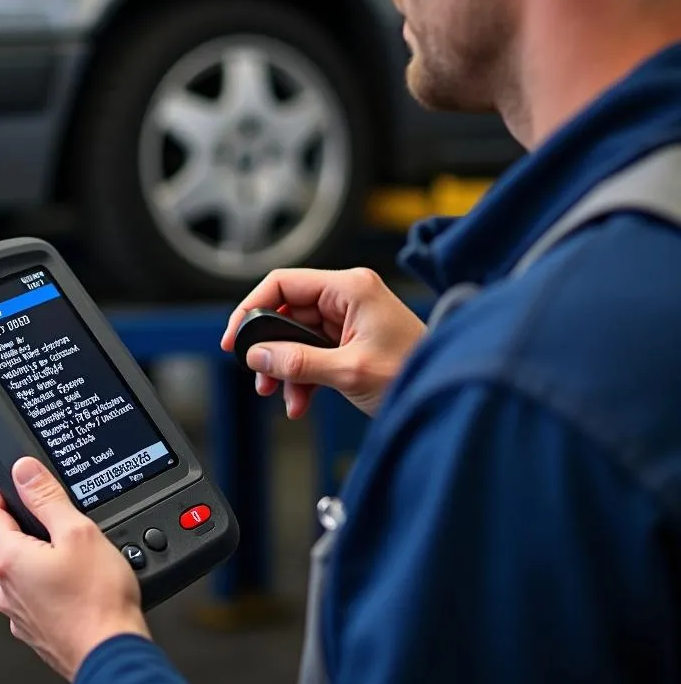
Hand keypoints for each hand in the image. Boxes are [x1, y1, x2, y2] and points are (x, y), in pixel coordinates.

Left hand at [0, 457, 151, 679]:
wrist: (111, 654)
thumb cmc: (97, 600)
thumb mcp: (77, 531)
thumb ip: (47, 498)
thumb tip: (24, 471)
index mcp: (10, 560)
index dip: (3, 491)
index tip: (17, 480)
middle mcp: (7, 589)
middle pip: (7, 541)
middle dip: (28, 522)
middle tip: (56, 512)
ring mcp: (21, 613)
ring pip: (24, 570)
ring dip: (42, 554)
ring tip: (75, 550)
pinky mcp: (37, 630)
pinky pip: (37, 594)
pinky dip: (52, 581)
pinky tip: (78, 581)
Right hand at [221, 268, 425, 417]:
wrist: (448, 397)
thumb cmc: (416, 372)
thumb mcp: (349, 370)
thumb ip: (298, 362)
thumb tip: (258, 357)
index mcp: (350, 287)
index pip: (283, 283)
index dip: (252, 308)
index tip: (235, 338)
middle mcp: (348, 296)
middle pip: (287, 312)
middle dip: (271, 349)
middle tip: (258, 376)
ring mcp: (351, 318)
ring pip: (297, 336)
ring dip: (287, 368)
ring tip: (283, 396)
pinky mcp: (353, 339)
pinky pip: (313, 352)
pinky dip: (303, 376)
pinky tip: (301, 400)